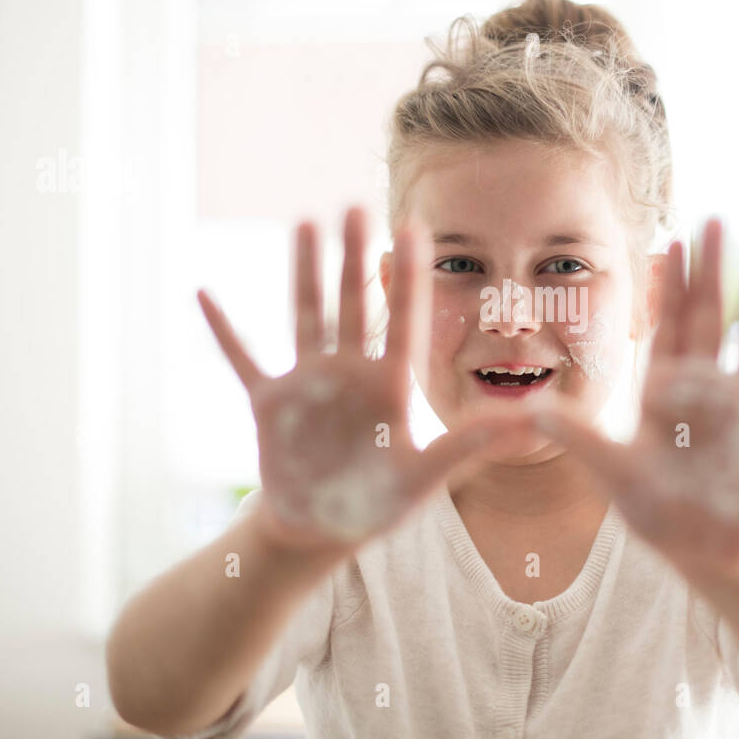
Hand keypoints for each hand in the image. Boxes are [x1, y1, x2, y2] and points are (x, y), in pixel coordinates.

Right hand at [198, 207, 531, 553]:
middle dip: (354, 256)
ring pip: (306, 314)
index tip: (416, 227)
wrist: (322, 533)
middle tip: (356, 206)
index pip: (405, 319)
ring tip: (305, 222)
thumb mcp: (427, 475)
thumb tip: (534, 421)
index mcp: (390, 385)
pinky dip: (223, 329)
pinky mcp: (270, 401)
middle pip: (353, 303)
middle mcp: (350, 373)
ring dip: (303, 271)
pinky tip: (204, 292)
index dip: (411, 276)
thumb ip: (472, 443)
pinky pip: (243, 358)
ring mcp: (308, 382)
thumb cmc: (378, 507)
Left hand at [529, 218, 738, 585]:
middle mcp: (704, 390)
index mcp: (664, 394)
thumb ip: (578, 438)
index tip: (671, 241)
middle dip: (710, 270)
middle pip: (708, 316)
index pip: (666, 327)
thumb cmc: (660, 514)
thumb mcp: (614, 473)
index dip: (668, 287)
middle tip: (716, 219)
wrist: (707, 552)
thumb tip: (531, 408)